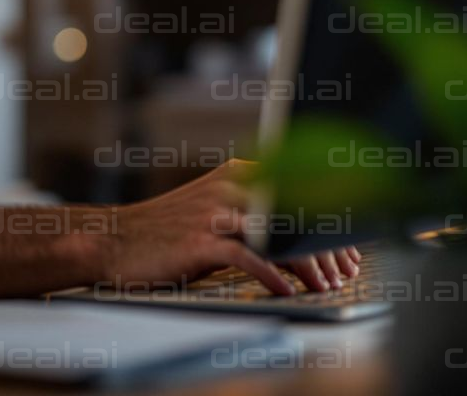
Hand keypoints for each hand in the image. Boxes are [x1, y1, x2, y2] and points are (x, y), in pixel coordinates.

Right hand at [104, 158, 360, 295]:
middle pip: (294, 211)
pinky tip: (288, 291)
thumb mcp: (214, 209)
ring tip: (325, 286)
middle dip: (326, 245)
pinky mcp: (200, 240)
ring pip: (277, 233)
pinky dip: (273, 276)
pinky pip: (248, 257)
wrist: (116, 239)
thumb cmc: (169, 230)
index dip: (328, 221)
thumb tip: (299, 230)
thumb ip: (252, 209)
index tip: (350, 249)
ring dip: (308, 263)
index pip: (297, 190)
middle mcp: (229, 186)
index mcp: (237, 173)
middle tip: (344, 273)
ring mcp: (214, 212)